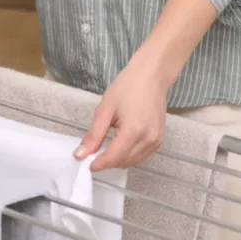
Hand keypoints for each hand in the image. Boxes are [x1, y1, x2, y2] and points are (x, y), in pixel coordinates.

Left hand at [73, 49, 173, 170]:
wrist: (151, 76)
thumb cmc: (127, 87)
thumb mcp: (105, 109)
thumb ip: (93, 135)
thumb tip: (81, 155)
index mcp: (134, 131)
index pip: (113, 157)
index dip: (98, 163)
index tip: (85, 163)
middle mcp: (148, 140)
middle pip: (123, 162)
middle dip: (106, 162)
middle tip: (92, 154)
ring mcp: (156, 141)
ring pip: (133, 162)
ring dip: (117, 160)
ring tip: (104, 149)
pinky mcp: (160, 140)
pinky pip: (142, 156)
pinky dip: (128, 156)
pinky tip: (119, 146)